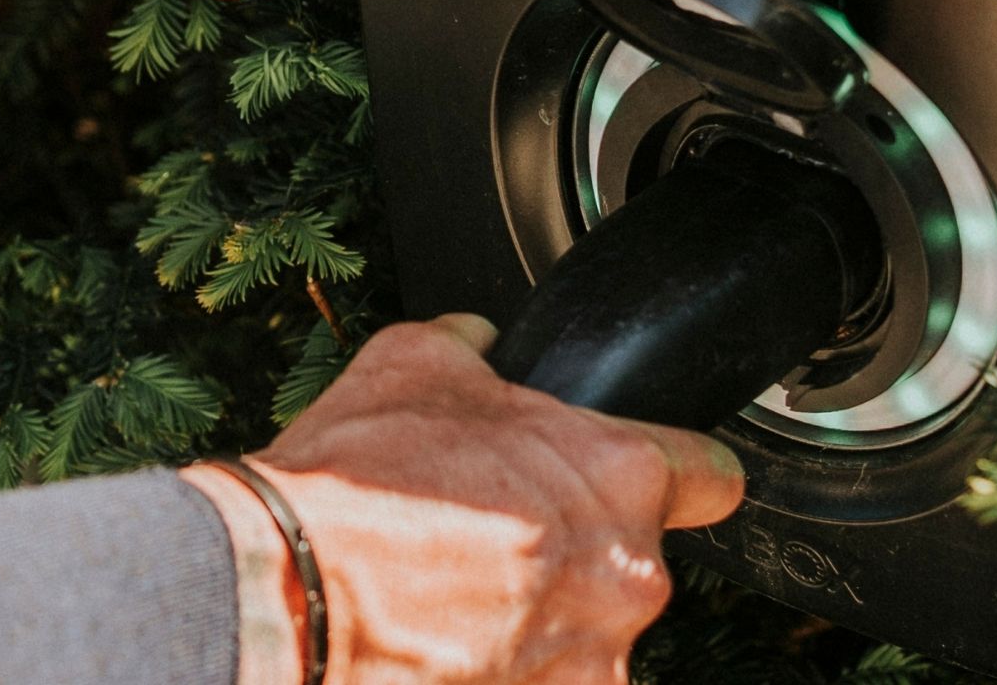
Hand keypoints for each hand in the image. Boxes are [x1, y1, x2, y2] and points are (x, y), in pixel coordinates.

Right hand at [181, 314, 743, 684]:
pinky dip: (509, 670)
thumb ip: (473, 348)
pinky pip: (549, 681)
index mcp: (620, 476)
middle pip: (632, 562)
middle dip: (574, 553)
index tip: (645, 484)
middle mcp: (627, 576)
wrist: (285, 599)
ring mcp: (594, 661)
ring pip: (588, 635)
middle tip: (492, 542)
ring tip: (454, 603)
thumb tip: (479, 344)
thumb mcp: (410, 364)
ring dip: (540, 621)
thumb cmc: (353, 491)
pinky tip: (447, 646)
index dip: (675, 473)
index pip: (711, 475)